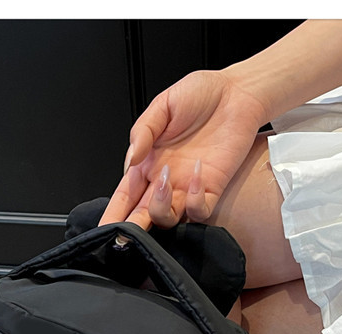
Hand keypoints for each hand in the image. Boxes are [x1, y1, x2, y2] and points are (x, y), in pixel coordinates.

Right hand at [99, 69, 266, 228]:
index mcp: (147, 163)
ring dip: (160, 208)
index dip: (114, 214)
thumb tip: (132, 157)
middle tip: (123, 234)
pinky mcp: (213, 189)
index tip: (104, 228)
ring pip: (167, 219)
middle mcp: (165, 181)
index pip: (125, 197)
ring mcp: (187, 188)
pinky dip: (194, 201)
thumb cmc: (201, 95)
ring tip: (164, 178)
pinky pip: (199, 211)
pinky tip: (196, 172)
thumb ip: (143, 131)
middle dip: (130, 228)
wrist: (237, 92)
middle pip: (142, 216)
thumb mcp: (163, 105)